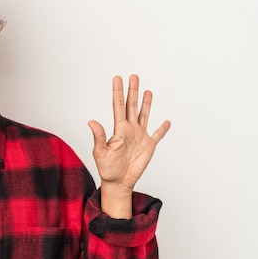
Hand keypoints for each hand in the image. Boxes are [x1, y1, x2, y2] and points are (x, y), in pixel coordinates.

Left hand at [88, 75, 169, 216]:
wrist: (118, 182)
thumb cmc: (107, 168)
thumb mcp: (100, 152)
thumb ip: (99, 136)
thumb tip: (91, 121)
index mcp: (118, 129)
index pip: (118, 106)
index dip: (118, 92)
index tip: (117, 78)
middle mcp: (129, 130)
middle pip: (132, 106)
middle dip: (132, 91)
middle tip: (133, 76)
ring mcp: (140, 137)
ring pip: (144, 116)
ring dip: (146, 104)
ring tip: (147, 91)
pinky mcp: (149, 146)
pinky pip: (157, 135)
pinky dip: (162, 129)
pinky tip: (166, 121)